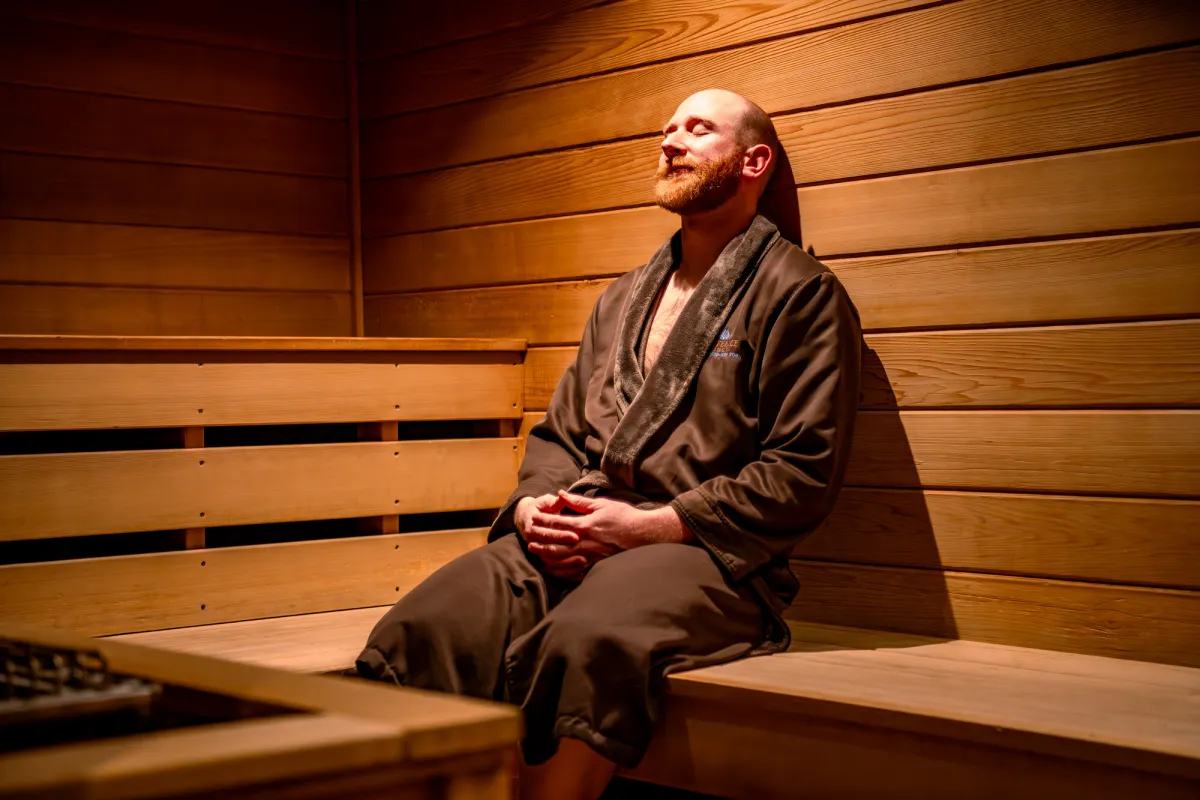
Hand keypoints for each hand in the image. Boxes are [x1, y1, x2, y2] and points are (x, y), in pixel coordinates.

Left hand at [524, 491, 641, 578]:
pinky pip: (573, 571)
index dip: (542, 520)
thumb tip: (561, 494)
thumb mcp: (602, 505)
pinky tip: (553, 569)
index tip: (532, 518)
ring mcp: (588, 557)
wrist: (643, 536)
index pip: (556, 523)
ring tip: (535, 552)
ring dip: (545, 556)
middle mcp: (583, 543)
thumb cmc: (624, 518)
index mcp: (584, 525)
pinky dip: (560, 570)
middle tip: (527, 537)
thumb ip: (579, 502)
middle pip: (554, 544)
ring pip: (560, 559)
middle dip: (539, 540)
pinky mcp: (594, 566)